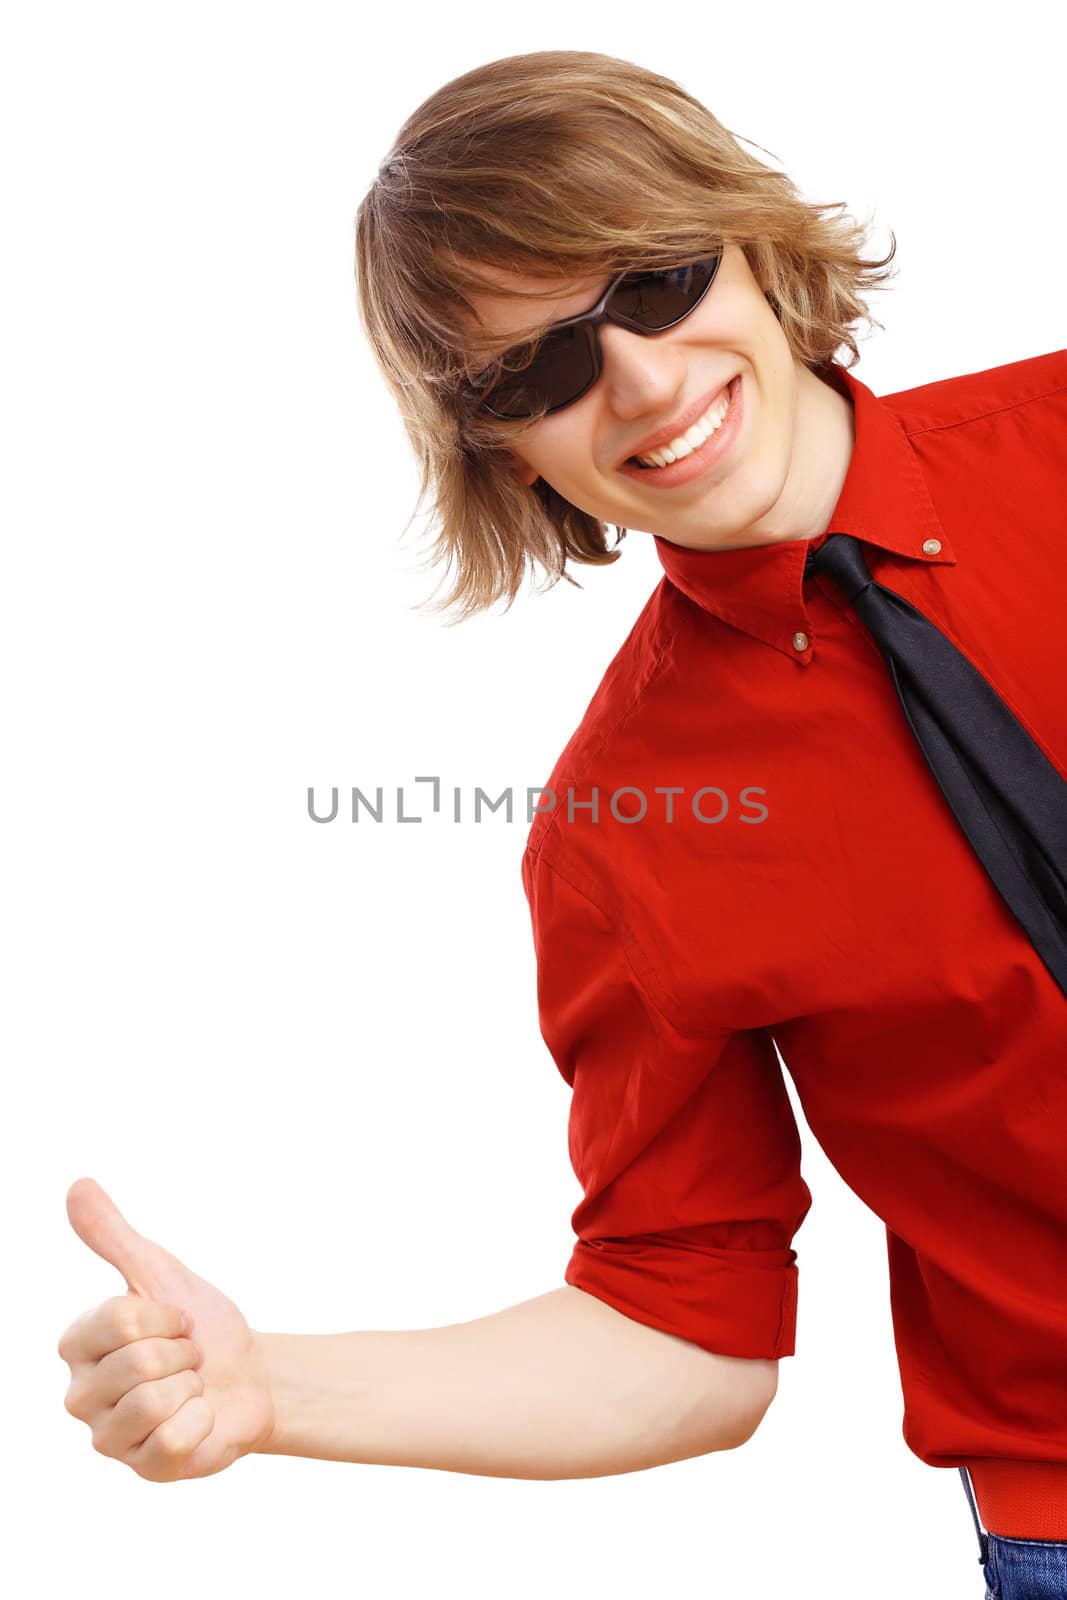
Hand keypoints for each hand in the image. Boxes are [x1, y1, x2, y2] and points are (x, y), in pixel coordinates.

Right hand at [58, 1176, 274, 1480]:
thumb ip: (115, 1236)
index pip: (118, 1319)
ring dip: (191, 1386)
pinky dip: (202, 1420)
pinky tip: (200, 1418)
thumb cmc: (202, 1326)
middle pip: (138, 1361)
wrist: (252, 1376)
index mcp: (78, 1345)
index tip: (174, 1321)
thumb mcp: (162, 1274)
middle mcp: (80, 1394)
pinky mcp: (143, 1468)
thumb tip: (77, 1186)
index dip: (164, 1315)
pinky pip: (174, 1438)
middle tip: (186, 1360)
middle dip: (182, 1353)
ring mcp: (108, 1437)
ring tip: (190, 1388)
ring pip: (152, 1401)